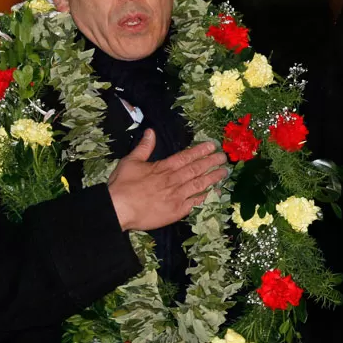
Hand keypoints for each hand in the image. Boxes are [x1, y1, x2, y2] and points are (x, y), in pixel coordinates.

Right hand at [108, 129, 227, 230]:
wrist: (118, 210)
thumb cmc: (122, 186)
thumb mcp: (130, 161)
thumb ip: (143, 147)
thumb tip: (150, 131)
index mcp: (164, 167)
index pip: (186, 156)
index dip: (201, 150)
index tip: (213, 145)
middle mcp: (174, 180)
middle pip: (197, 169)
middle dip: (212, 161)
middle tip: (224, 157)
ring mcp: (177, 196)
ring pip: (199, 184)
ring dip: (213, 177)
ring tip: (224, 172)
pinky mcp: (177, 211)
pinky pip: (195, 202)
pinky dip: (205, 197)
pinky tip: (213, 192)